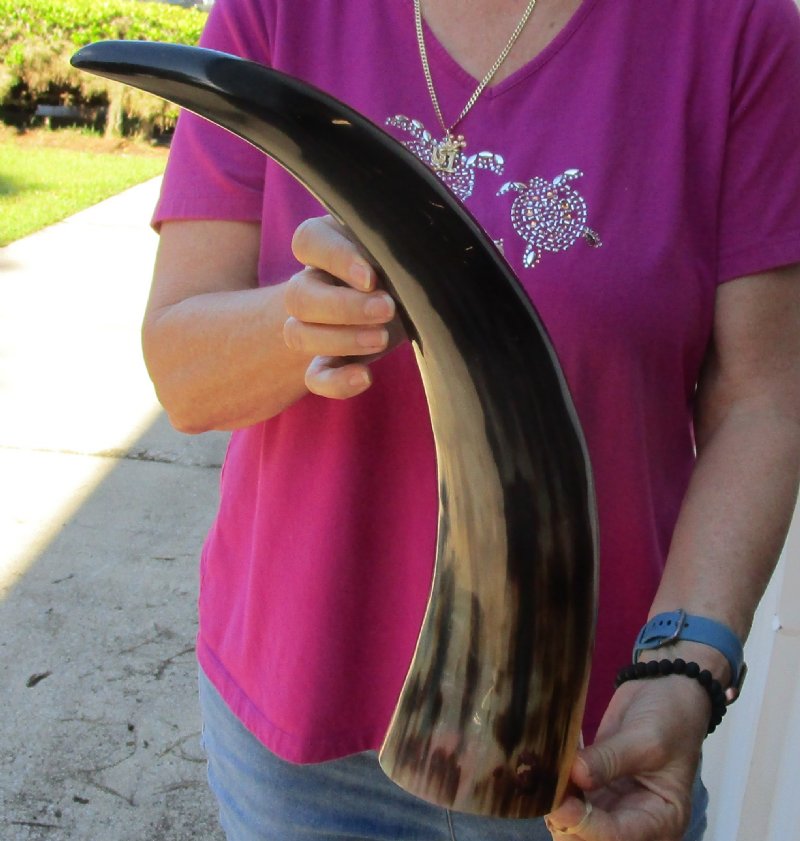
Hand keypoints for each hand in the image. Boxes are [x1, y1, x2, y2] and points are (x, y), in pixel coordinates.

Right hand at [283, 215, 402, 398]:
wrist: (418, 297)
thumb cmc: (408, 261)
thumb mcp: (404, 247)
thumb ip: (396, 248)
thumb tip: (394, 269)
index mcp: (327, 244)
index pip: (308, 242)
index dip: (336, 259)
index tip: (371, 277)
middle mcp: (312, 282)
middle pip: (298, 296)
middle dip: (344, 307)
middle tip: (387, 309)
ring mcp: (314, 324)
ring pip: (298, 335)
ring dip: (342, 340)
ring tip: (382, 338)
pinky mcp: (328, 360)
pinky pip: (316, 377)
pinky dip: (336, 383)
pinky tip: (365, 377)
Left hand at [545, 676, 707, 840]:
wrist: (667, 695)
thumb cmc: (671, 719)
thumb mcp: (646, 739)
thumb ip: (610, 759)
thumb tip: (575, 774)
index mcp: (661, 821)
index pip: (616, 835)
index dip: (583, 823)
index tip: (558, 802)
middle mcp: (635, 822)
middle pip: (591, 837)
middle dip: (565, 819)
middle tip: (544, 787)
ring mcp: (612, 806)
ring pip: (574, 823)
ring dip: (555, 804)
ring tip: (540, 775)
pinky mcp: (595, 789)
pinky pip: (570, 798)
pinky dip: (555, 787)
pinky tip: (544, 767)